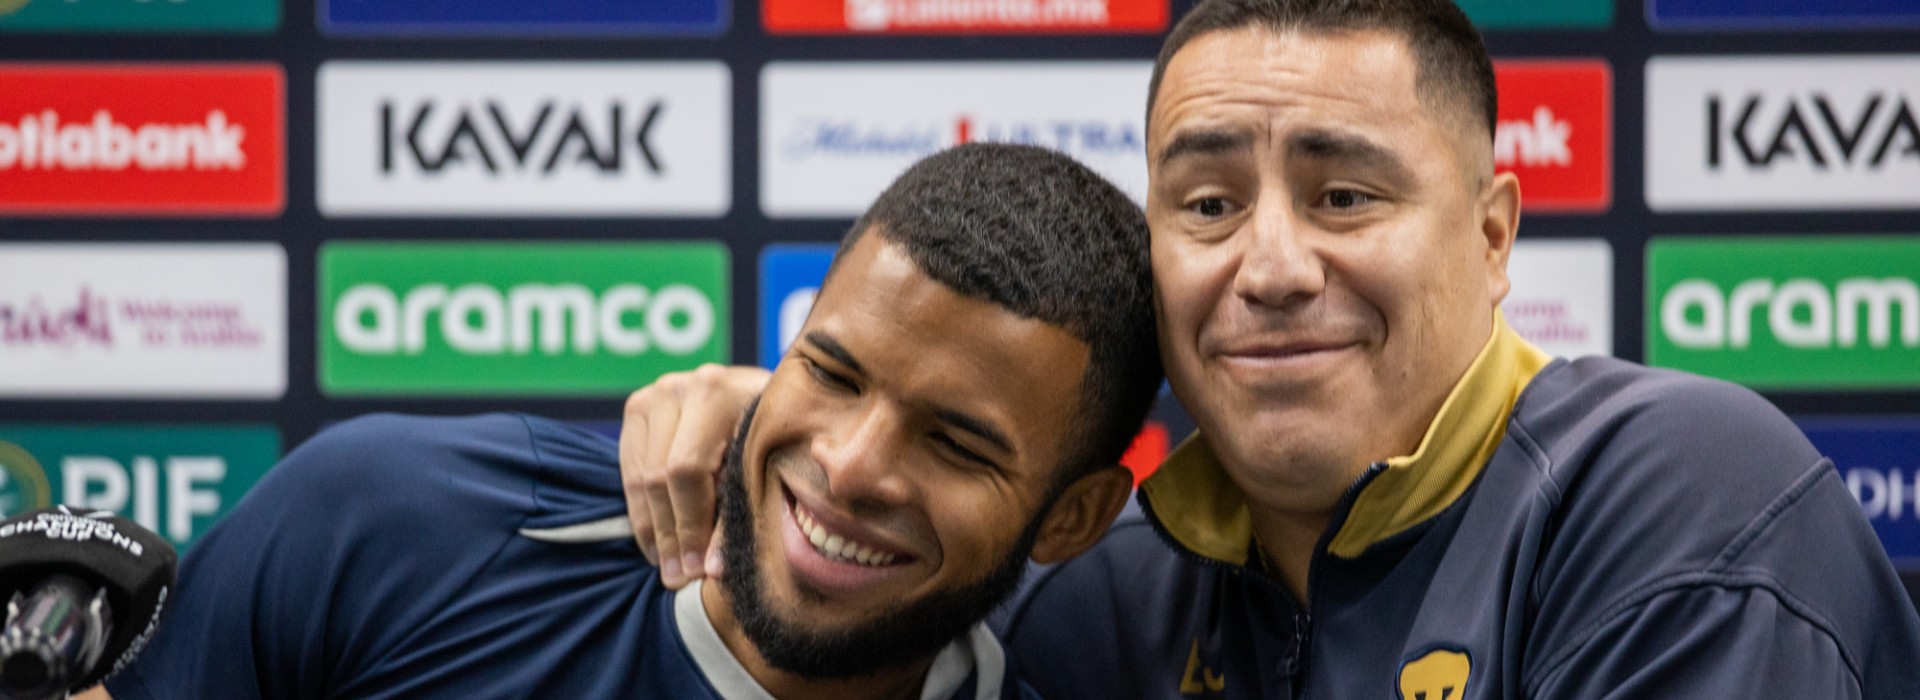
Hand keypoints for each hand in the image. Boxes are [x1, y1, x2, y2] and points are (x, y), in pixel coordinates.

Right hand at [621, 363, 770, 589]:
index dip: (690, 525)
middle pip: (659, 475)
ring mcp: (656, 394)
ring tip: (669, 568)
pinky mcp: (638, 407)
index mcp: (721, 393)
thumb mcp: (771, 467)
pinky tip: (657, 543)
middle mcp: (683, 386)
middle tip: (679, 578)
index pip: (687, 470)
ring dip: (654, 529)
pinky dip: (642, 510)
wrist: (769, 393)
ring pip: (640, 476)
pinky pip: (629, 469)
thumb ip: (741, 511)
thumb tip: (711, 571)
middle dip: (671, 534)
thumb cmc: (781, 435)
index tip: (698, 571)